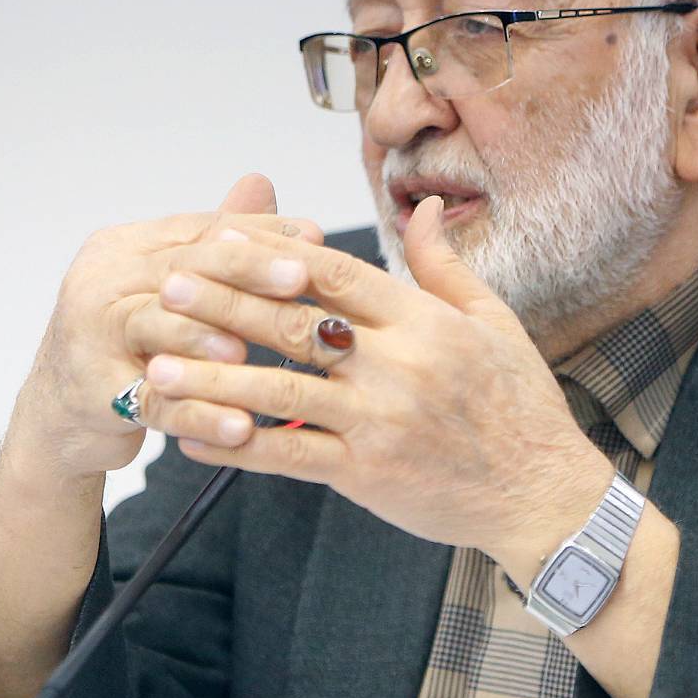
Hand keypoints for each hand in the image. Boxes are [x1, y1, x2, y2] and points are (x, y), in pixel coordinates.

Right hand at [9, 174, 322, 479]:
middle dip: (245, 274)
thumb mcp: (167, 285)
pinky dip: (200, 415)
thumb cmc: (127, 341)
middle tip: (298, 280)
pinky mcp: (93, 395)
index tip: (315, 239)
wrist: (61, 411)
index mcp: (124, 248)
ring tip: (255, 352)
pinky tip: (240, 427)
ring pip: (158, 329)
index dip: (258, 235)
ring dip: (208, 340)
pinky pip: (155, 404)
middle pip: (181, 270)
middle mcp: (101, 283)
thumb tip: (264, 185)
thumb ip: (214, 239)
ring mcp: (90, 338)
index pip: (199, 231)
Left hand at [138, 196, 614, 569]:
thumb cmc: (519, 404)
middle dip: (224, 303)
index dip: (270, 253)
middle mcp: (397, 366)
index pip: (332, 272)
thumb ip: (444, 264)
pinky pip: (288, 457)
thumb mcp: (494, 321)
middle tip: (167, 287)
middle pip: (294, 324)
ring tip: (157, 363)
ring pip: (279, 392)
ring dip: (213, 376)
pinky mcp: (366, 473)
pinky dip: (236, 446)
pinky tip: (193, 435)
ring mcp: (378, 422)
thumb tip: (421, 205)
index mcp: (423, 321)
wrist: (540, 492)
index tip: (221, 238)